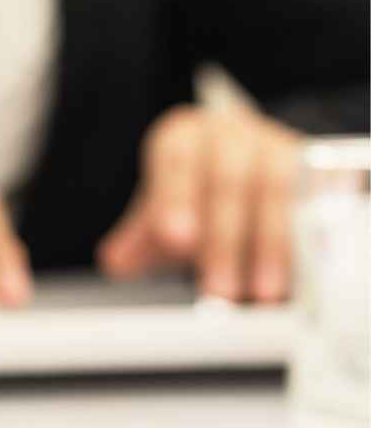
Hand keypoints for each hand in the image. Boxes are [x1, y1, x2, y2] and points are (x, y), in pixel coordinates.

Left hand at [97, 104, 301, 301]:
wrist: (251, 159)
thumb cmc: (199, 186)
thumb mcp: (165, 208)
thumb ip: (141, 236)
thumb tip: (116, 262)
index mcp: (183, 137)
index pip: (176, 159)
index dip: (174, 197)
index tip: (173, 239)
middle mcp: (230, 135)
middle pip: (228, 182)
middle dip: (223, 240)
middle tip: (217, 289)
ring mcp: (275, 147)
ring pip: (275, 192)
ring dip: (269, 247)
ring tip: (260, 292)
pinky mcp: (310, 168)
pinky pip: (310, 202)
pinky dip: (304, 239)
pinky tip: (295, 274)